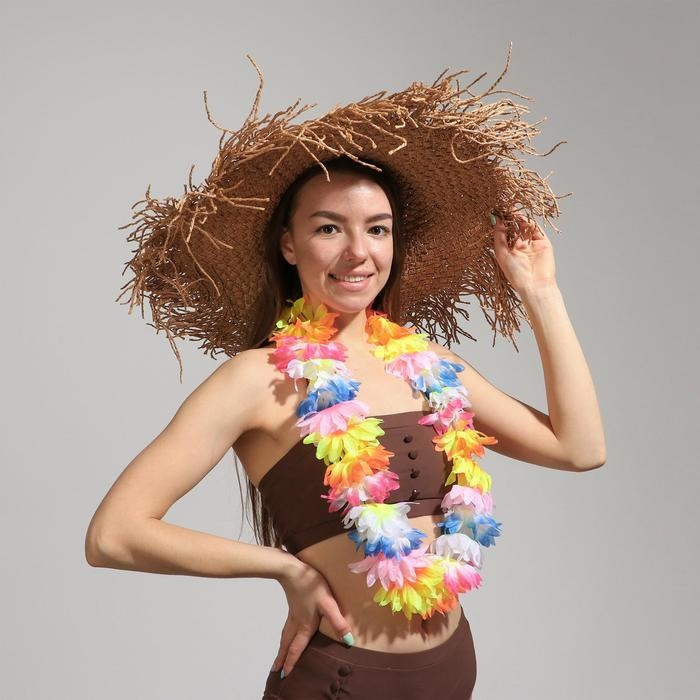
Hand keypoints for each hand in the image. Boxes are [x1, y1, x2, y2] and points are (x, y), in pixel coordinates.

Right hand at [271, 558, 351, 677]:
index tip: (284, 675)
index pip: (297, 648)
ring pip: (285, 634)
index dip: (292, 661)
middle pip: (287, 644)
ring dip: (282, 647)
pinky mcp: (292, 604)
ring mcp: (293, 613)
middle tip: (276, 670)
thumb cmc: (311, 586)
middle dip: (282, 658)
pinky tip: (287, 630)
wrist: (292, 570)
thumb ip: (338, 622)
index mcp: (305, 625)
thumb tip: (348, 642)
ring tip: (279, 654)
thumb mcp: (328, 603)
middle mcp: (296, 622)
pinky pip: (286, 625)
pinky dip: (284, 634)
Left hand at [491, 211, 556, 293]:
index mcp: (509, 251)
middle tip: (504, 207)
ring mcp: (532, 245)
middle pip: (515, 228)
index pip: (505, 233)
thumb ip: (499, 236)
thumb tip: (495, 219)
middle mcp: (520, 247)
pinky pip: (536, 230)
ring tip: (512, 210)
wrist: (534, 284)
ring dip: (519, 219)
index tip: (495, 212)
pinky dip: (530, 223)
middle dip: (510, 218)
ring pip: (526, 227)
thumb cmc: (515, 273)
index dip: (501, 223)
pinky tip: (522, 217)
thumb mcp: (501, 253)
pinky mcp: (543, 243)